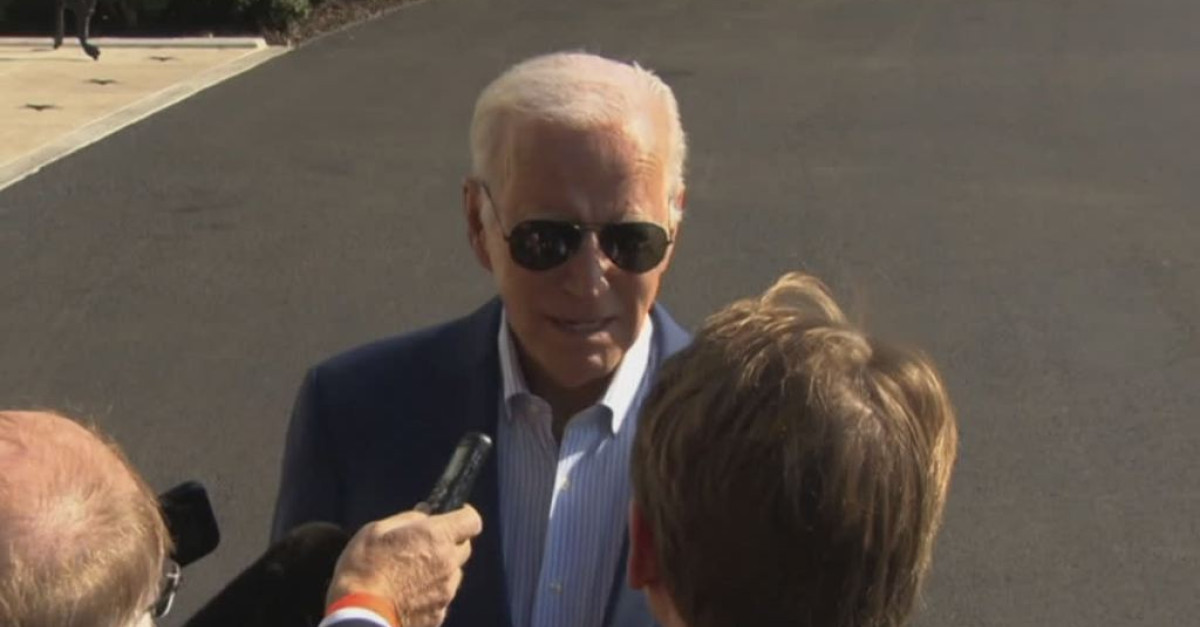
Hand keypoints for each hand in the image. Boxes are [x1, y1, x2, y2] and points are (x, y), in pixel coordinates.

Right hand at [326, 505, 482, 626]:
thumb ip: (407, 518)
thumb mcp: (376, 531)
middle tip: (425, 544)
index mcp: (437, 537)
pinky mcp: (438, 614)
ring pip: (453, 574)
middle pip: (464, 547)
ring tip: (410, 573)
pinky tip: (408, 594)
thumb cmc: (363, 570)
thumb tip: (425, 514)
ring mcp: (446, 592)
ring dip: (441, 568)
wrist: (360, 616)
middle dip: (450, 542)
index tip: (456, 513)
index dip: (465, 514)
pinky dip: (431, 592)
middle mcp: (448, 564)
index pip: (472, 520)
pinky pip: (442, 597)